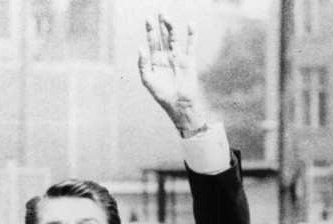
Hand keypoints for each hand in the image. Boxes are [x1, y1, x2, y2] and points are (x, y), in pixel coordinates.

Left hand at [138, 12, 205, 133]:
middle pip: (163, 36)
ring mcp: (178, 57)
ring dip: (172, 27)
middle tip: (160, 11)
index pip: (152, 41)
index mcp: (155, 60)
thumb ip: (143, 64)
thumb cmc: (161, 94)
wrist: (178, 104)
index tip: (148, 19)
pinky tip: (190, 24)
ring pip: (175, 38)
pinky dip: (192, 35)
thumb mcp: (148, 80)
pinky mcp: (189, 60)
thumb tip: (140, 47)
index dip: (150, 30)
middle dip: (161, 24)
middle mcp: (166, 56)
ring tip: (168, 17)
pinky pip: (191, 45)